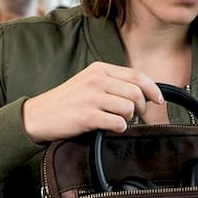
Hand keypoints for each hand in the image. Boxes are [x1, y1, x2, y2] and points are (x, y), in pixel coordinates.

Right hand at [22, 62, 163, 142]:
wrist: (38, 115)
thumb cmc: (66, 102)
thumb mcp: (88, 83)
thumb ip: (112, 83)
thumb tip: (143, 93)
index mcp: (99, 69)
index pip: (136, 76)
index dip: (152, 88)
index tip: (158, 100)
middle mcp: (96, 80)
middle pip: (136, 93)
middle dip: (141, 107)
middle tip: (134, 115)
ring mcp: (91, 97)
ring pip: (129, 108)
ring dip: (128, 119)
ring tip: (116, 121)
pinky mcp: (87, 115)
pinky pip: (118, 123)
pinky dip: (118, 128)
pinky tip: (109, 128)